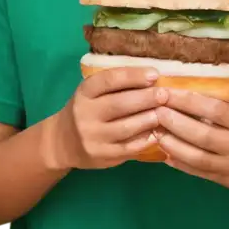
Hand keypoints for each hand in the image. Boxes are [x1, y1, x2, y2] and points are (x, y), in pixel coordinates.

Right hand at [46, 66, 166, 171]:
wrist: (62, 142)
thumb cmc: (86, 111)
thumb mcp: (92, 93)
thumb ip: (115, 86)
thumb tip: (152, 77)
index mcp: (84, 92)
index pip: (109, 80)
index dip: (133, 76)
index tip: (154, 74)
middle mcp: (85, 114)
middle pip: (120, 103)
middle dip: (147, 98)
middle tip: (165, 94)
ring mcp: (93, 136)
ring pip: (127, 127)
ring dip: (149, 119)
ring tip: (165, 112)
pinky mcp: (102, 155)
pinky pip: (129, 147)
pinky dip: (146, 139)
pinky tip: (157, 133)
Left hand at [153, 82, 228, 195]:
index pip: (218, 111)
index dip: (190, 101)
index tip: (169, 92)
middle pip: (203, 135)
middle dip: (175, 121)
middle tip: (155, 109)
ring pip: (198, 157)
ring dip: (173, 143)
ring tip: (155, 129)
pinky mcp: (226, 182)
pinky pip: (199, 172)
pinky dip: (180, 163)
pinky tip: (163, 152)